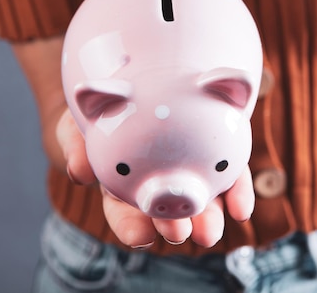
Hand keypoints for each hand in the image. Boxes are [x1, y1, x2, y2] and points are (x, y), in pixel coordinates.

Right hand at [56, 109, 255, 248]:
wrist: (131, 80)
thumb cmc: (101, 107)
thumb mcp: (78, 119)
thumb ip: (74, 143)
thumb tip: (79, 174)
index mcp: (123, 180)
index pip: (125, 211)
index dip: (131, 227)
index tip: (141, 236)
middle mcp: (157, 178)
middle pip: (166, 208)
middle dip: (173, 225)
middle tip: (179, 233)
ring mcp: (188, 165)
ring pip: (200, 196)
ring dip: (207, 218)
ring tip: (209, 231)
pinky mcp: (215, 148)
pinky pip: (229, 173)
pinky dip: (236, 192)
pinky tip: (242, 209)